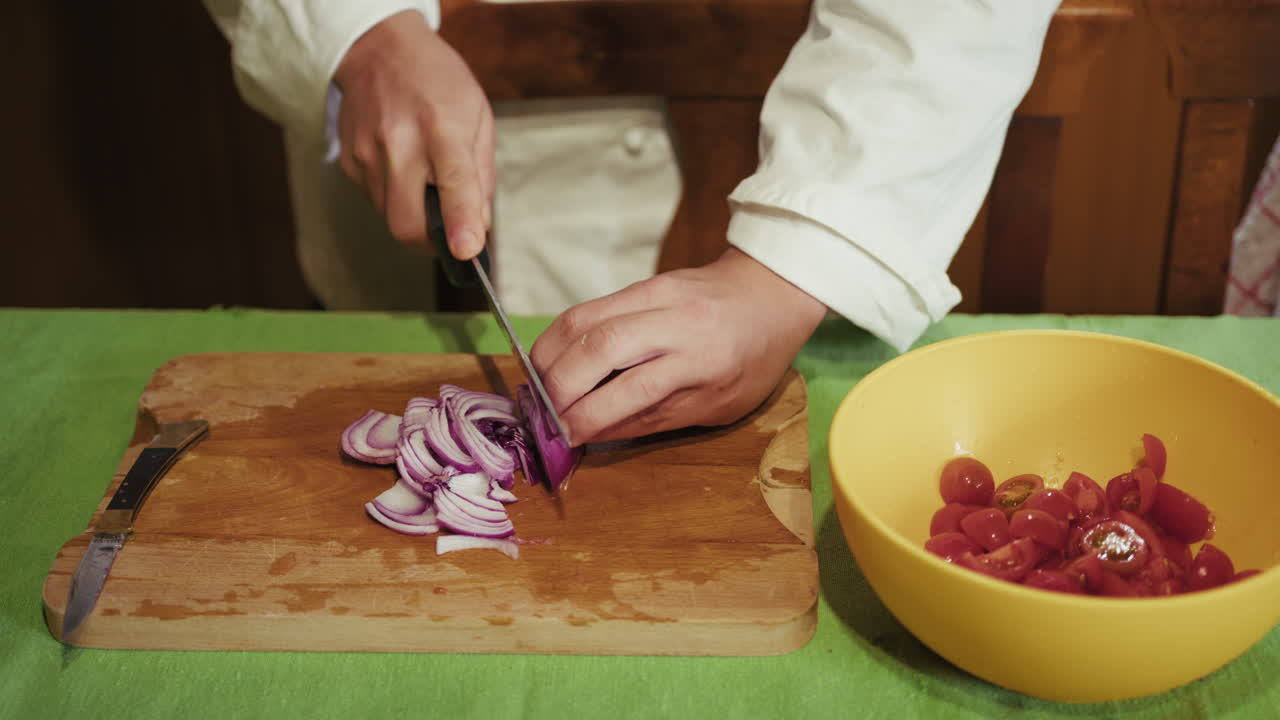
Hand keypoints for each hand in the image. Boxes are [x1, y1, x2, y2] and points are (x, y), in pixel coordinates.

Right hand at [333, 10, 492, 259]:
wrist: (379, 49)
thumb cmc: (437, 82)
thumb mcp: (478, 117)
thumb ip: (481, 177)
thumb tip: (478, 229)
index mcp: (441, 128)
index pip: (453, 184)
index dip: (460, 223)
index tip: (466, 251)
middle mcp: (399, 143)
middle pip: (408, 224)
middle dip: (432, 244)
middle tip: (449, 234)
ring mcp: (368, 154)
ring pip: (390, 219)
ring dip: (414, 216)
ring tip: (425, 181)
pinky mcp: (350, 163)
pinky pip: (376, 201)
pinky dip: (396, 198)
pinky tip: (403, 168)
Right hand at [530, 248, 827, 444]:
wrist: (771, 293)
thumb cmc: (752, 359)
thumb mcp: (719, 405)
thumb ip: (654, 418)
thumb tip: (590, 433)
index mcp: (706, 362)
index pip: (634, 391)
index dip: (588, 417)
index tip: (563, 440)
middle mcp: (678, 323)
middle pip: (600, 348)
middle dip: (559, 387)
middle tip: (544, 416)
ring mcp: (655, 295)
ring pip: (582, 321)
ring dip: (548, 359)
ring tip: (538, 390)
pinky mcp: (640, 283)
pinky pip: (585, 308)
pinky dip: (559, 338)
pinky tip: (551, 362)